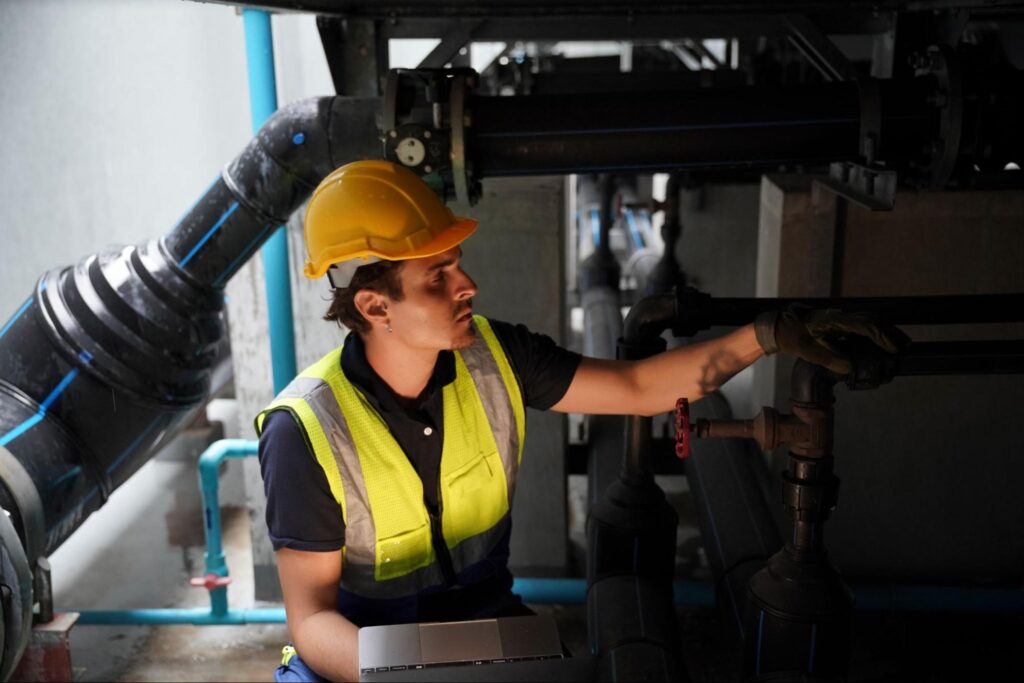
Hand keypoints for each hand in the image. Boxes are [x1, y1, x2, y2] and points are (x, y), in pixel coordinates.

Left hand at [754, 307, 907, 374]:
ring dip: (885, 330)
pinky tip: (881, 339)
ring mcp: (841, 317)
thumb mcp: (807, 351)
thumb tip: (848, 369)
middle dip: (891, 332)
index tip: (894, 349)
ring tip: (900, 343)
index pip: (866, 326)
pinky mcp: (840, 321)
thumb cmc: (792, 337)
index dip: (883, 338)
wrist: (780, 326)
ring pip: (870, 319)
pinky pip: (863, 322)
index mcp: (836, 322)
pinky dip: (876, 329)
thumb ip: (827, 360)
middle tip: (906, 346)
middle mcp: (841, 316)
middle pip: (873, 320)